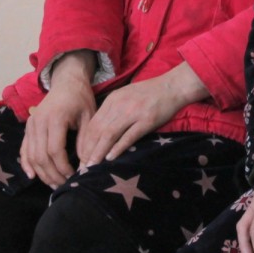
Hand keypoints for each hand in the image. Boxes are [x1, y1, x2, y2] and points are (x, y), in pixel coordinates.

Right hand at [21, 51, 95, 187]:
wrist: (67, 82)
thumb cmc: (81, 98)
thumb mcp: (89, 115)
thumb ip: (85, 138)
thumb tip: (85, 163)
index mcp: (55, 118)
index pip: (55, 149)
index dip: (63, 166)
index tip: (74, 176)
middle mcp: (38, 122)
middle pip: (41, 156)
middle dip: (52, 174)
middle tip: (64, 185)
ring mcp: (30, 125)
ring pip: (31, 155)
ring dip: (42, 173)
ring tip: (54, 184)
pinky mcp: (27, 127)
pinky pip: (24, 149)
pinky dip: (26, 163)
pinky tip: (32, 176)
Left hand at [77, 62, 207, 166]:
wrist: (173, 86)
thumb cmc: (150, 92)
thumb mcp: (126, 96)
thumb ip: (113, 110)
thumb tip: (100, 131)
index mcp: (113, 99)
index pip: (93, 124)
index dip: (84, 143)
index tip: (80, 157)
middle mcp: (119, 105)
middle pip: (98, 131)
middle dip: (88, 151)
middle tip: (82, 167)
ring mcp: (133, 113)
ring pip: (109, 135)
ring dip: (99, 152)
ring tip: (92, 166)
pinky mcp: (147, 120)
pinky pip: (129, 136)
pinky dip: (118, 148)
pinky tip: (111, 158)